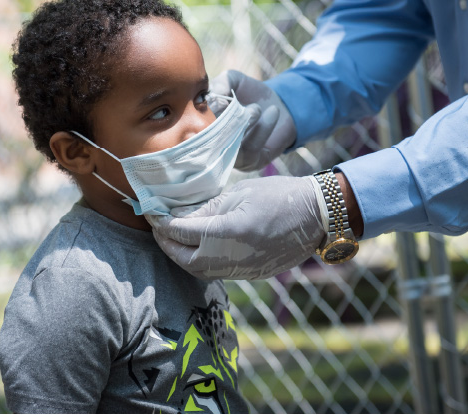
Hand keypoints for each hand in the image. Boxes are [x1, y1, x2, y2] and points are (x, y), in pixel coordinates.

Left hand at [147, 176, 325, 279]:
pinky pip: (216, 273)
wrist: (317, 216)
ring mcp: (242, 270)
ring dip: (181, 256)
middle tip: (157, 228)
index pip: (181, 232)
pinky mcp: (251, 274)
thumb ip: (206, 208)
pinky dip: (200, 262)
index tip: (150, 212)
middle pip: (184, 259)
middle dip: (166, 244)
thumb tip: (178, 215)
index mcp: (228, 232)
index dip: (161, 223)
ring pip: (198, 271)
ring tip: (173, 239)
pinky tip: (197, 248)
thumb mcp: (239, 193)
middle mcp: (232, 257)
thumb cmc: (279, 195)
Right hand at [209, 70, 296, 171]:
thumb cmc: (250, 92)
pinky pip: (250, 150)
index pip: (193, 126)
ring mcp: (230, 157)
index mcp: (203, 125)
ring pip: (229, 145)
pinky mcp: (250, 162)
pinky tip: (272, 112)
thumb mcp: (233, 80)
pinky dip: (262, 129)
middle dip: (222, 120)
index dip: (202, 113)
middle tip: (234, 104)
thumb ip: (221, 83)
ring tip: (256, 108)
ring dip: (244, 123)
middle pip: (208, 139)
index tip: (215, 99)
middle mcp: (212, 145)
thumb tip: (209, 95)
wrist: (281, 104)